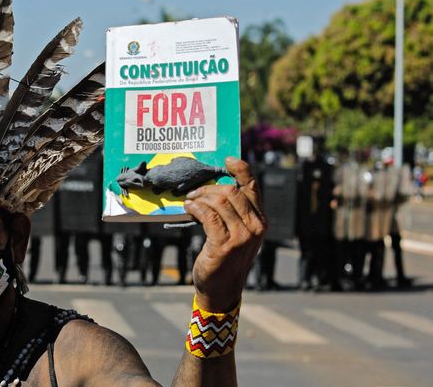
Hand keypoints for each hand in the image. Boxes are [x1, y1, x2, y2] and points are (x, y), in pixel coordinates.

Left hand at [184, 157, 265, 311]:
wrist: (221, 288)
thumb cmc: (226, 258)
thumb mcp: (237, 233)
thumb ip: (233, 212)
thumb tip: (215, 187)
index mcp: (260, 220)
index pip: (253, 187)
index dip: (241, 169)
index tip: (227, 160)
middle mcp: (255, 226)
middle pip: (231, 191)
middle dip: (208, 188)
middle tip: (194, 193)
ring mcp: (242, 236)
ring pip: (218, 201)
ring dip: (199, 197)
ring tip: (190, 202)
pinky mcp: (224, 244)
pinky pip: (208, 215)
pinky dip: (195, 208)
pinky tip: (188, 209)